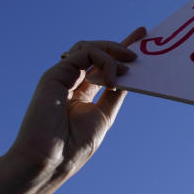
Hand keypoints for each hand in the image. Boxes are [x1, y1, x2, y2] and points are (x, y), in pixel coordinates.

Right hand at [8, 27, 146, 178]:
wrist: (51, 159)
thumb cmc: (75, 144)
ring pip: (90, 48)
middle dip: (121, 44)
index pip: (103, 64)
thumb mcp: (104, 114)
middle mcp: (72, 81)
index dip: (120, 48)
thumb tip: (129, 74)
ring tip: (127, 69)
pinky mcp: (55, 74)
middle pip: (97, 51)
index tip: (141, 34)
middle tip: (141, 43)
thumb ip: (114, 92)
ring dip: (113, 53)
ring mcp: (62, 76)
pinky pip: (84, 53)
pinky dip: (104, 60)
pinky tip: (111, 79)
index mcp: (83, 92)